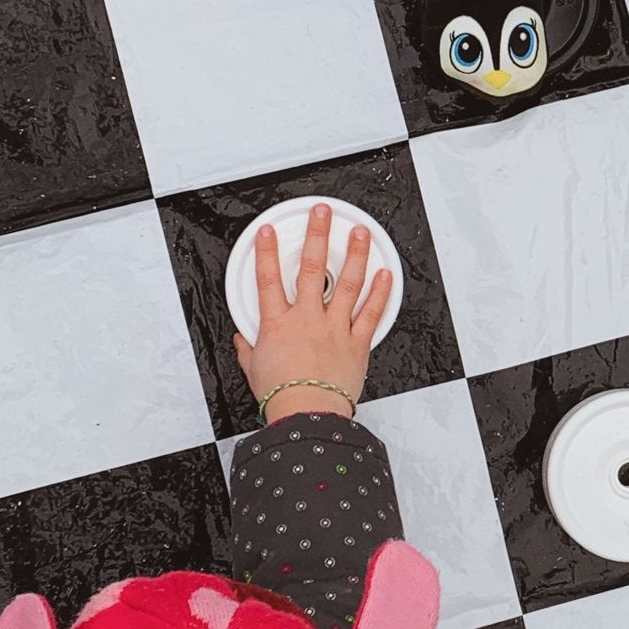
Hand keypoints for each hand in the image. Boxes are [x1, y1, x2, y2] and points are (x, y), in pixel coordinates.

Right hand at [234, 204, 393, 424]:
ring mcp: (334, 328)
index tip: (268, 231)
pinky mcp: (357, 342)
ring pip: (347, 283)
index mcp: (278, 324)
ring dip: (355, 254)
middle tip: (322, 213)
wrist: (308, 415)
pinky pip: (371, 313)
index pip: (268, 280)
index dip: (265, 252)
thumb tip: (242, 340)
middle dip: (316, 235)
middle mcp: (307, 319)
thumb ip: (249, 349)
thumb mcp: (254, 369)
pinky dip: (380, 293)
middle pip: (310, 268)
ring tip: (360, 233)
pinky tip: (385, 274)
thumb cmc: (282, 395)